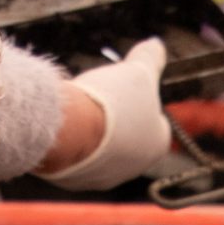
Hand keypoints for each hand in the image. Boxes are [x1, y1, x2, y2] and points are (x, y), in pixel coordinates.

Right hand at [38, 37, 171, 190]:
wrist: (70, 132)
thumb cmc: (112, 104)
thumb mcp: (138, 71)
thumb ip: (150, 59)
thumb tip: (157, 44)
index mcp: (158, 144)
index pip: (155, 121)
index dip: (141, 101)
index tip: (125, 89)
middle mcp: (135, 167)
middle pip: (127, 135)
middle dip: (115, 118)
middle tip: (100, 97)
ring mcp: (104, 177)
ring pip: (100, 148)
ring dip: (92, 130)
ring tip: (80, 108)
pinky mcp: (75, 180)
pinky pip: (75, 156)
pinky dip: (71, 141)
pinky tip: (65, 125)